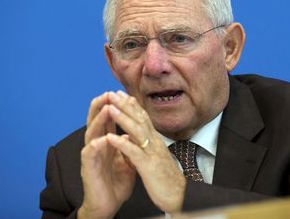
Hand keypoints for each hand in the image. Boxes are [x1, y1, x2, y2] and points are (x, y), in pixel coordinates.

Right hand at [78, 93, 135, 218]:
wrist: (108, 205)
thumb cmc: (116, 183)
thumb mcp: (126, 162)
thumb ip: (127, 147)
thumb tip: (130, 134)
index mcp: (106, 143)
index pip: (107, 121)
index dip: (112, 107)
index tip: (120, 94)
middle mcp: (96, 146)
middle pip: (96, 121)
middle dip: (101, 106)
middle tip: (107, 93)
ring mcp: (91, 156)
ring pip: (91, 133)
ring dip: (98, 121)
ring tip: (105, 108)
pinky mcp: (88, 168)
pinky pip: (90, 154)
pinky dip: (96, 145)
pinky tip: (102, 139)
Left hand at [105, 91, 185, 212]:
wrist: (179, 197)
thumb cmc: (166, 180)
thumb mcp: (156, 158)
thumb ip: (147, 146)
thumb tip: (135, 137)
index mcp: (156, 142)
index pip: (144, 119)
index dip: (132, 106)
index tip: (121, 94)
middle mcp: (155, 144)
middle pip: (140, 119)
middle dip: (126, 105)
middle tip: (113, 93)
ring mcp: (153, 154)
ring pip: (137, 131)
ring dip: (123, 118)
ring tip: (110, 107)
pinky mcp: (149, 167)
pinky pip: (134, 153)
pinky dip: (122, 144)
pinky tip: (111, 137)